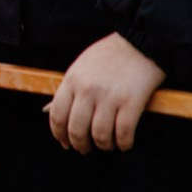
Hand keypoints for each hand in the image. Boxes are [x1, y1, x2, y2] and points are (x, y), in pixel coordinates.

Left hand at [47, 33, 165, 152]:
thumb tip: (51, 113)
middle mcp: (88, 90)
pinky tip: (124, 143)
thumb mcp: (80, 67)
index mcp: (72, 80)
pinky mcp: (132, 103)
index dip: (59, 134)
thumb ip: (69, 90)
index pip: (57, 116)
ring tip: (107, 144)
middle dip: (80, 145)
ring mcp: (110, 97)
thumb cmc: (108, 56)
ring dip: (103, 145)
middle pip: (76, 130)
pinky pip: (124, 134)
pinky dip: (123, 144)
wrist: (139, 43)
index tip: (64, 142)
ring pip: (100, 136)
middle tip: (85, 148)